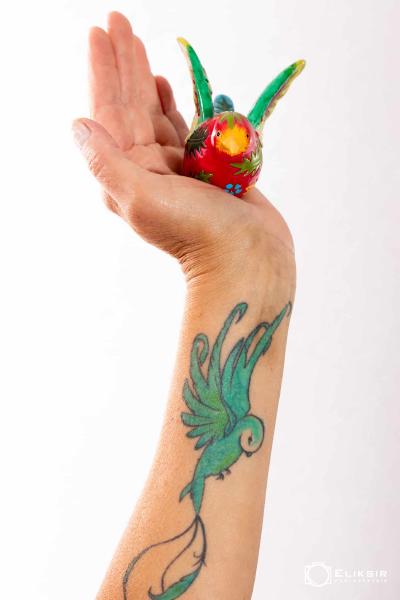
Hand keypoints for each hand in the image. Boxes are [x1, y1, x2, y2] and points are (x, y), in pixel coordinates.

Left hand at [72, 12, 294, 286]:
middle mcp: (147, 169)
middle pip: (132, 105)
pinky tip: (169, 86)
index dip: (104, 71)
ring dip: (147, 79)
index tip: (100, 33)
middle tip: (117, 21)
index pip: (110, 111)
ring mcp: (177, 168)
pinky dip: (178, 105)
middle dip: (124, 63)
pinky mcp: (206, 169)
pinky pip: (187, 128)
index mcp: (127, 174)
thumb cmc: (196, 233)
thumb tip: (78, 124)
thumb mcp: (142, 198)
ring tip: (137, 46)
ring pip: (158, 113)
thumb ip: (108, 161)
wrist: (246, 259)